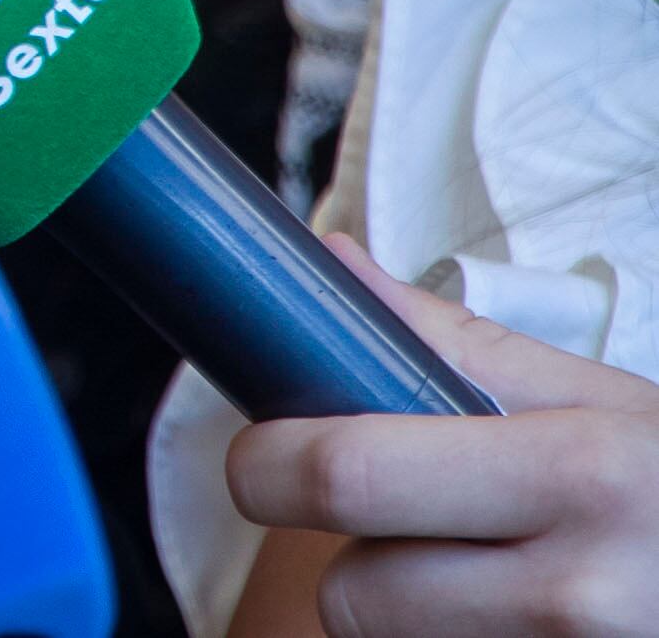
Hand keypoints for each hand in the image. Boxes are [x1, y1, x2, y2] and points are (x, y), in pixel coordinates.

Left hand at [227, 247, 658, 637]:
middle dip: (351, 558)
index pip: (347, 476)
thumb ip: (451, 346)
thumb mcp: (599, 403)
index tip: (269, 452)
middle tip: (403, 525)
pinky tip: (507, 619)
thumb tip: (326, 264)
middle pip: (352, 597)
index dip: (273, 463)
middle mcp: (582, 592)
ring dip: (406, 616)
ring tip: (485, 574)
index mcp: (578, 475)